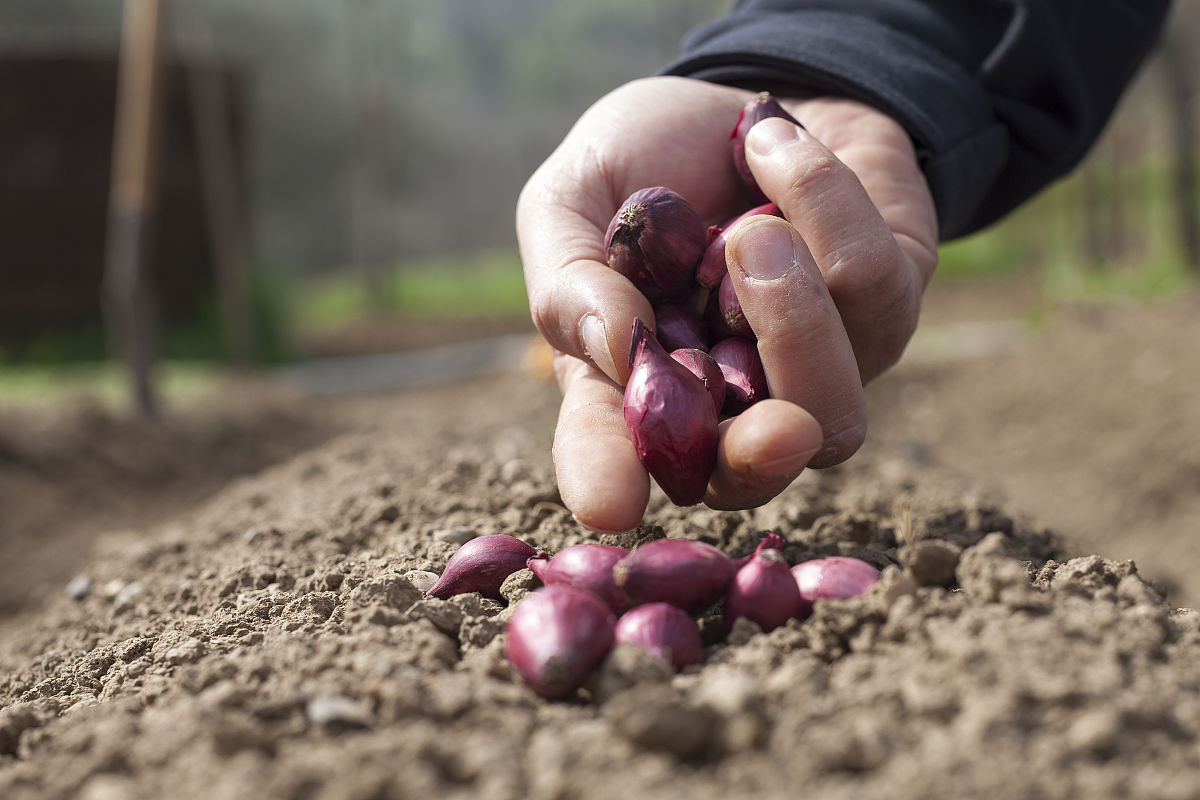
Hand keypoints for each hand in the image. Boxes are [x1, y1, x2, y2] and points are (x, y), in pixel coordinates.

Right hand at [516, 76, 937, 531]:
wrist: (745, 86)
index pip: (618, 453)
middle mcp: (729, 397)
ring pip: (832, 406)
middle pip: (753, 470)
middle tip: (775, 425)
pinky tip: (772, 148)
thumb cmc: (647, 157)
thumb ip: (569, 272)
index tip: (610, 503)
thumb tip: (617, 346)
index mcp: (639, 383)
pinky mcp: (886, 309)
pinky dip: (818, 202)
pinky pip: (873, 285)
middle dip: (760, 454)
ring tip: (750, 231)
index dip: (609, 478)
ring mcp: (817, 366)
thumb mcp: (576, 193)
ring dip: (793, 316)